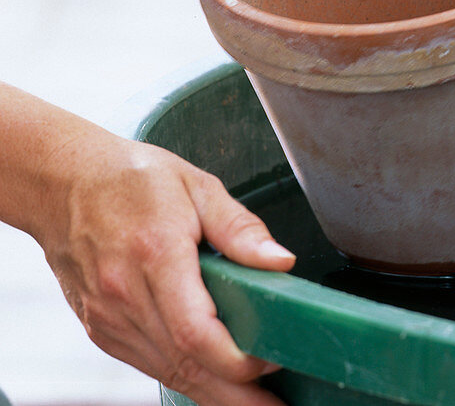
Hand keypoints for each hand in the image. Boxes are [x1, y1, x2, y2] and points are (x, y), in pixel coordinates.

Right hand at [34, 131, 294, 405]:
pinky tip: (216, 382)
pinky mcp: (104, 330)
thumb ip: (242, 229)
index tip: (274, 358)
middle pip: (186, 365)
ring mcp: (110, 318)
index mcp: (156, 255)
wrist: (65, 183)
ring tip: (257, 402)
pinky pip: (150, 364)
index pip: (197, 331)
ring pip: (168, 372)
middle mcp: (126, 295)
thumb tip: (280, 262)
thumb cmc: (134, 179)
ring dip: (214, 394)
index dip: (238, 358)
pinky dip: (185, 376)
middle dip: (235, 396)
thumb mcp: (199, 186)